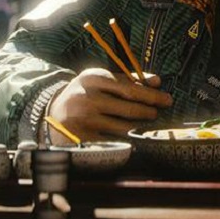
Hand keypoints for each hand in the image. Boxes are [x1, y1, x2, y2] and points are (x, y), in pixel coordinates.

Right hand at [45, 68, 171, 142]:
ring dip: (141, 126)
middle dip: (149, 109)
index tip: (166, 98)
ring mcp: (85, 119)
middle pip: (129, 105)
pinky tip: (136, 138)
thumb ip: (127, 79)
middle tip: (159, 112)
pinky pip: (114, 140)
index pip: (129, 86)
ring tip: (147, 123)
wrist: (53, 115)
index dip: (151, 94)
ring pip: (124, 125)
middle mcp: (88, 97)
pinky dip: (128, 140)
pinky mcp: (85, 137)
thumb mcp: (100, 81)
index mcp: (93, 78)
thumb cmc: (84, 95)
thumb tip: (157, 81)